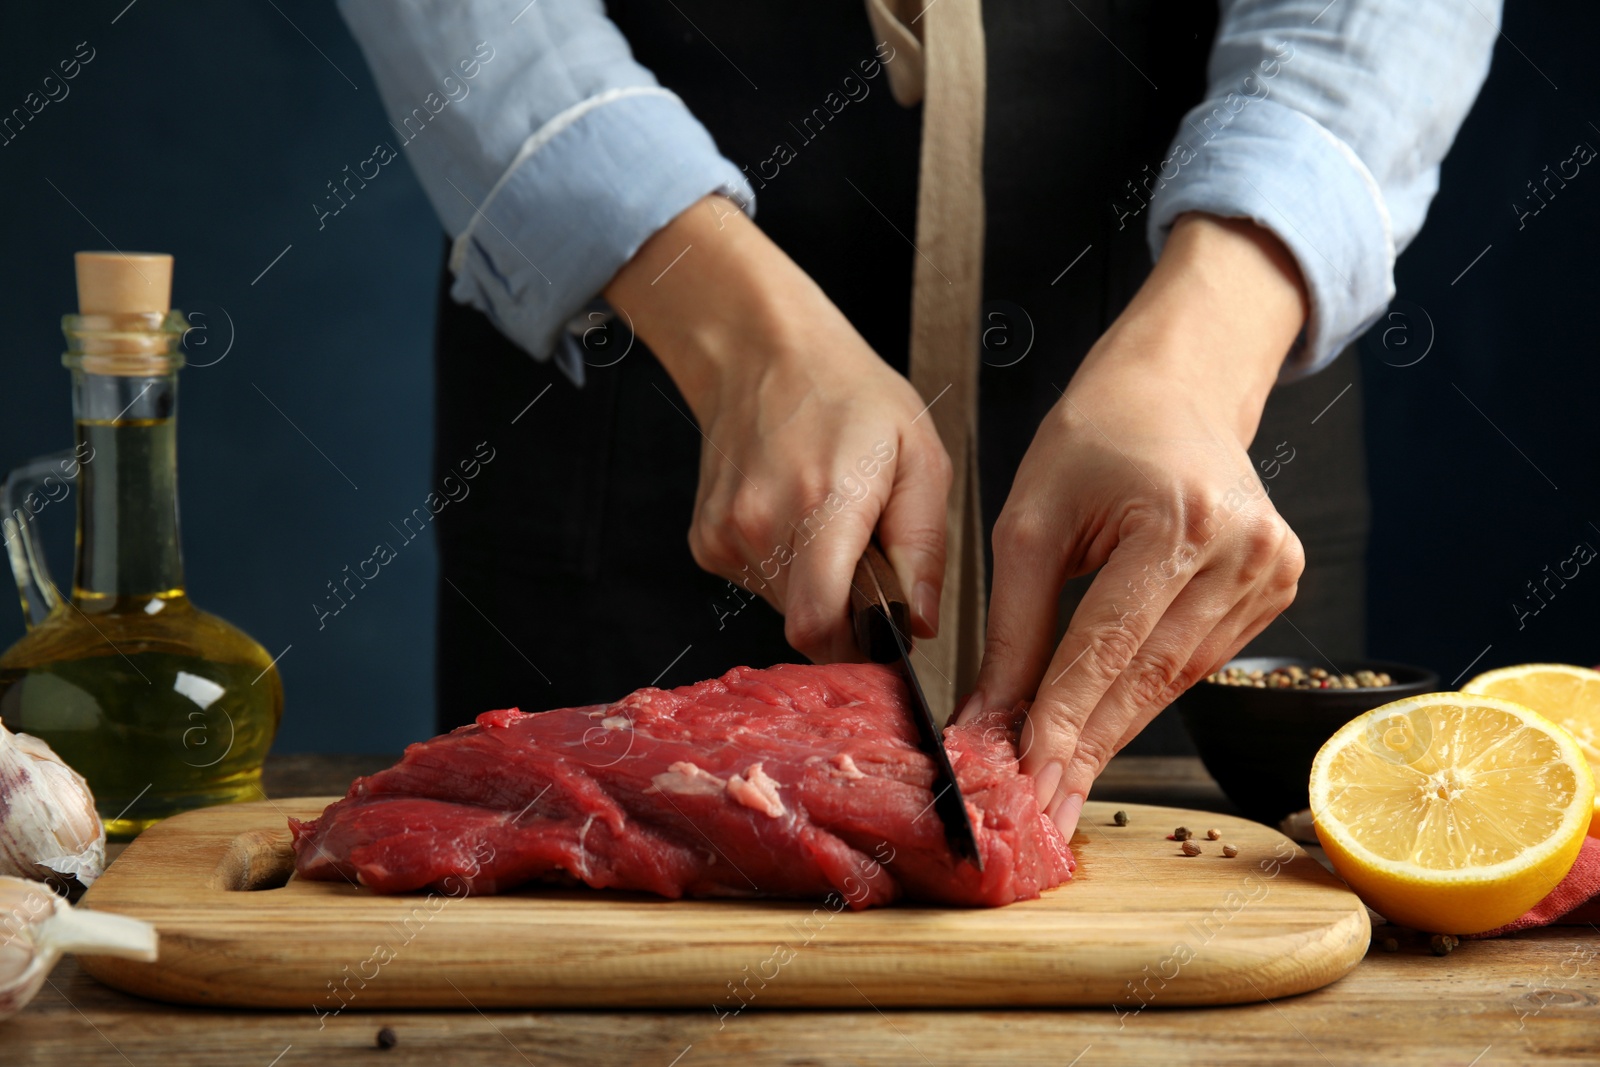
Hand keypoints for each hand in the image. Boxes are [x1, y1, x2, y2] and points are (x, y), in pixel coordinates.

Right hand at [604, 196, 952, 661]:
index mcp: (824, 503)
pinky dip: (783, 568)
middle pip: (809, 625)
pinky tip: (794, 518)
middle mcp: (763, 523)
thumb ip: (925, 548)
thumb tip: (919, 622)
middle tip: (865, 556)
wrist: (762, 352)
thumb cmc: (847, 395)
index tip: (880, 636)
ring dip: (815, 586)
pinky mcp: (707, 540)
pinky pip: (757, 584)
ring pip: (783, 607)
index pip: (819, 625)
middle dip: (846, 610)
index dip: (855, 649)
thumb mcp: (919, 456)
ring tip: (829, 524)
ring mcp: (726, 534)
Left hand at [960, 214, 1310, 841]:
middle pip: (1147, 676)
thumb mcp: (1030, 520)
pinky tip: (1102, 728)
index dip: (1062, 721)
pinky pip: (1196, 663)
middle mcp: (1241, 549)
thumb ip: (1014, 625)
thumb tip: (990, 716)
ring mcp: (1271, 571)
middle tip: (1038, 810)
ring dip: (1111, 732)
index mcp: (1178, 519)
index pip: (1108, 646)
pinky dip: (1144, 695)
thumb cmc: (1094, 438)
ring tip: (1057, 782)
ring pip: (1173, 682)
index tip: (1025, 782)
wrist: (1177, 387)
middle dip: (1084, 748)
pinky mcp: (1277, 587)